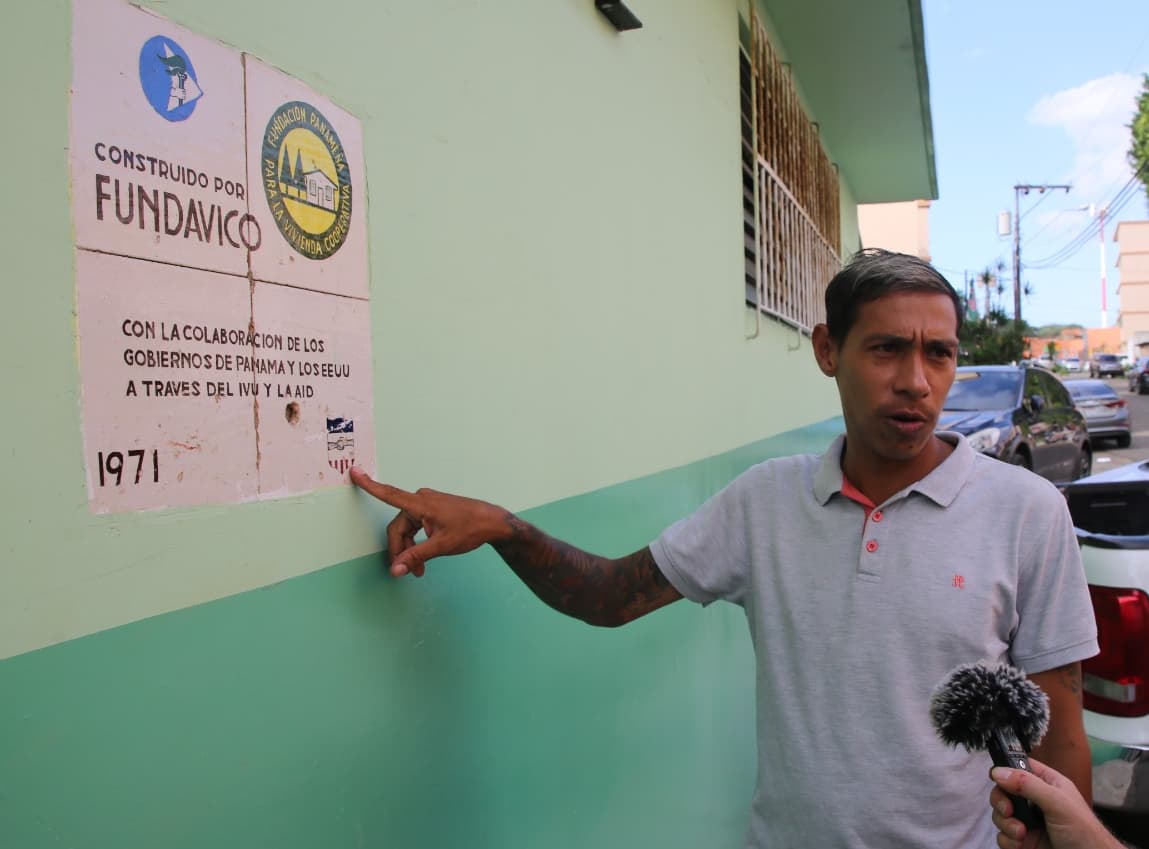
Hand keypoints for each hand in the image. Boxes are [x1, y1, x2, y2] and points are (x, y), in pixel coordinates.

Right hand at [350, 467, 510, 577]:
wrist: (492, 522)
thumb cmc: (470, 529)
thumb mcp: (441, 545)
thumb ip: (416, 557)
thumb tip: (395, 569)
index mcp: (421, 504)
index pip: (389, 494)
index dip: (369, 485)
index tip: (354, 472)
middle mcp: (421, 500)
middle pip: (398, 527)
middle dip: (400, 550)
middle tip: (406, 571)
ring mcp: (427, 505)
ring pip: (407, 529)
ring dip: (409, 549)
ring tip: (418, 570)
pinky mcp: (433, 510)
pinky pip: (416, 527)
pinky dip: (416, 543)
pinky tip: (422, 559)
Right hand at [990, 759, 1119, 848]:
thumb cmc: (1085, 833)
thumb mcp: (1058, 803)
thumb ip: (1028, 785)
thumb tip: (998, 772)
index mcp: (1047, 784)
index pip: (1019, 768)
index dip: (1006, 772)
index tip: (997, 780)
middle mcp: (1035, 802)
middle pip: (1003, 792)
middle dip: (1001, 803)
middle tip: (1009, 811)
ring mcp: (1028, 822)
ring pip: (1000, 815)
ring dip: (1006, 825)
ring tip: (1021, 834)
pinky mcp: (1024, 841)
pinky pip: (1003, 836)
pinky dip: (1008, 840)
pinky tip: (1021, 844)